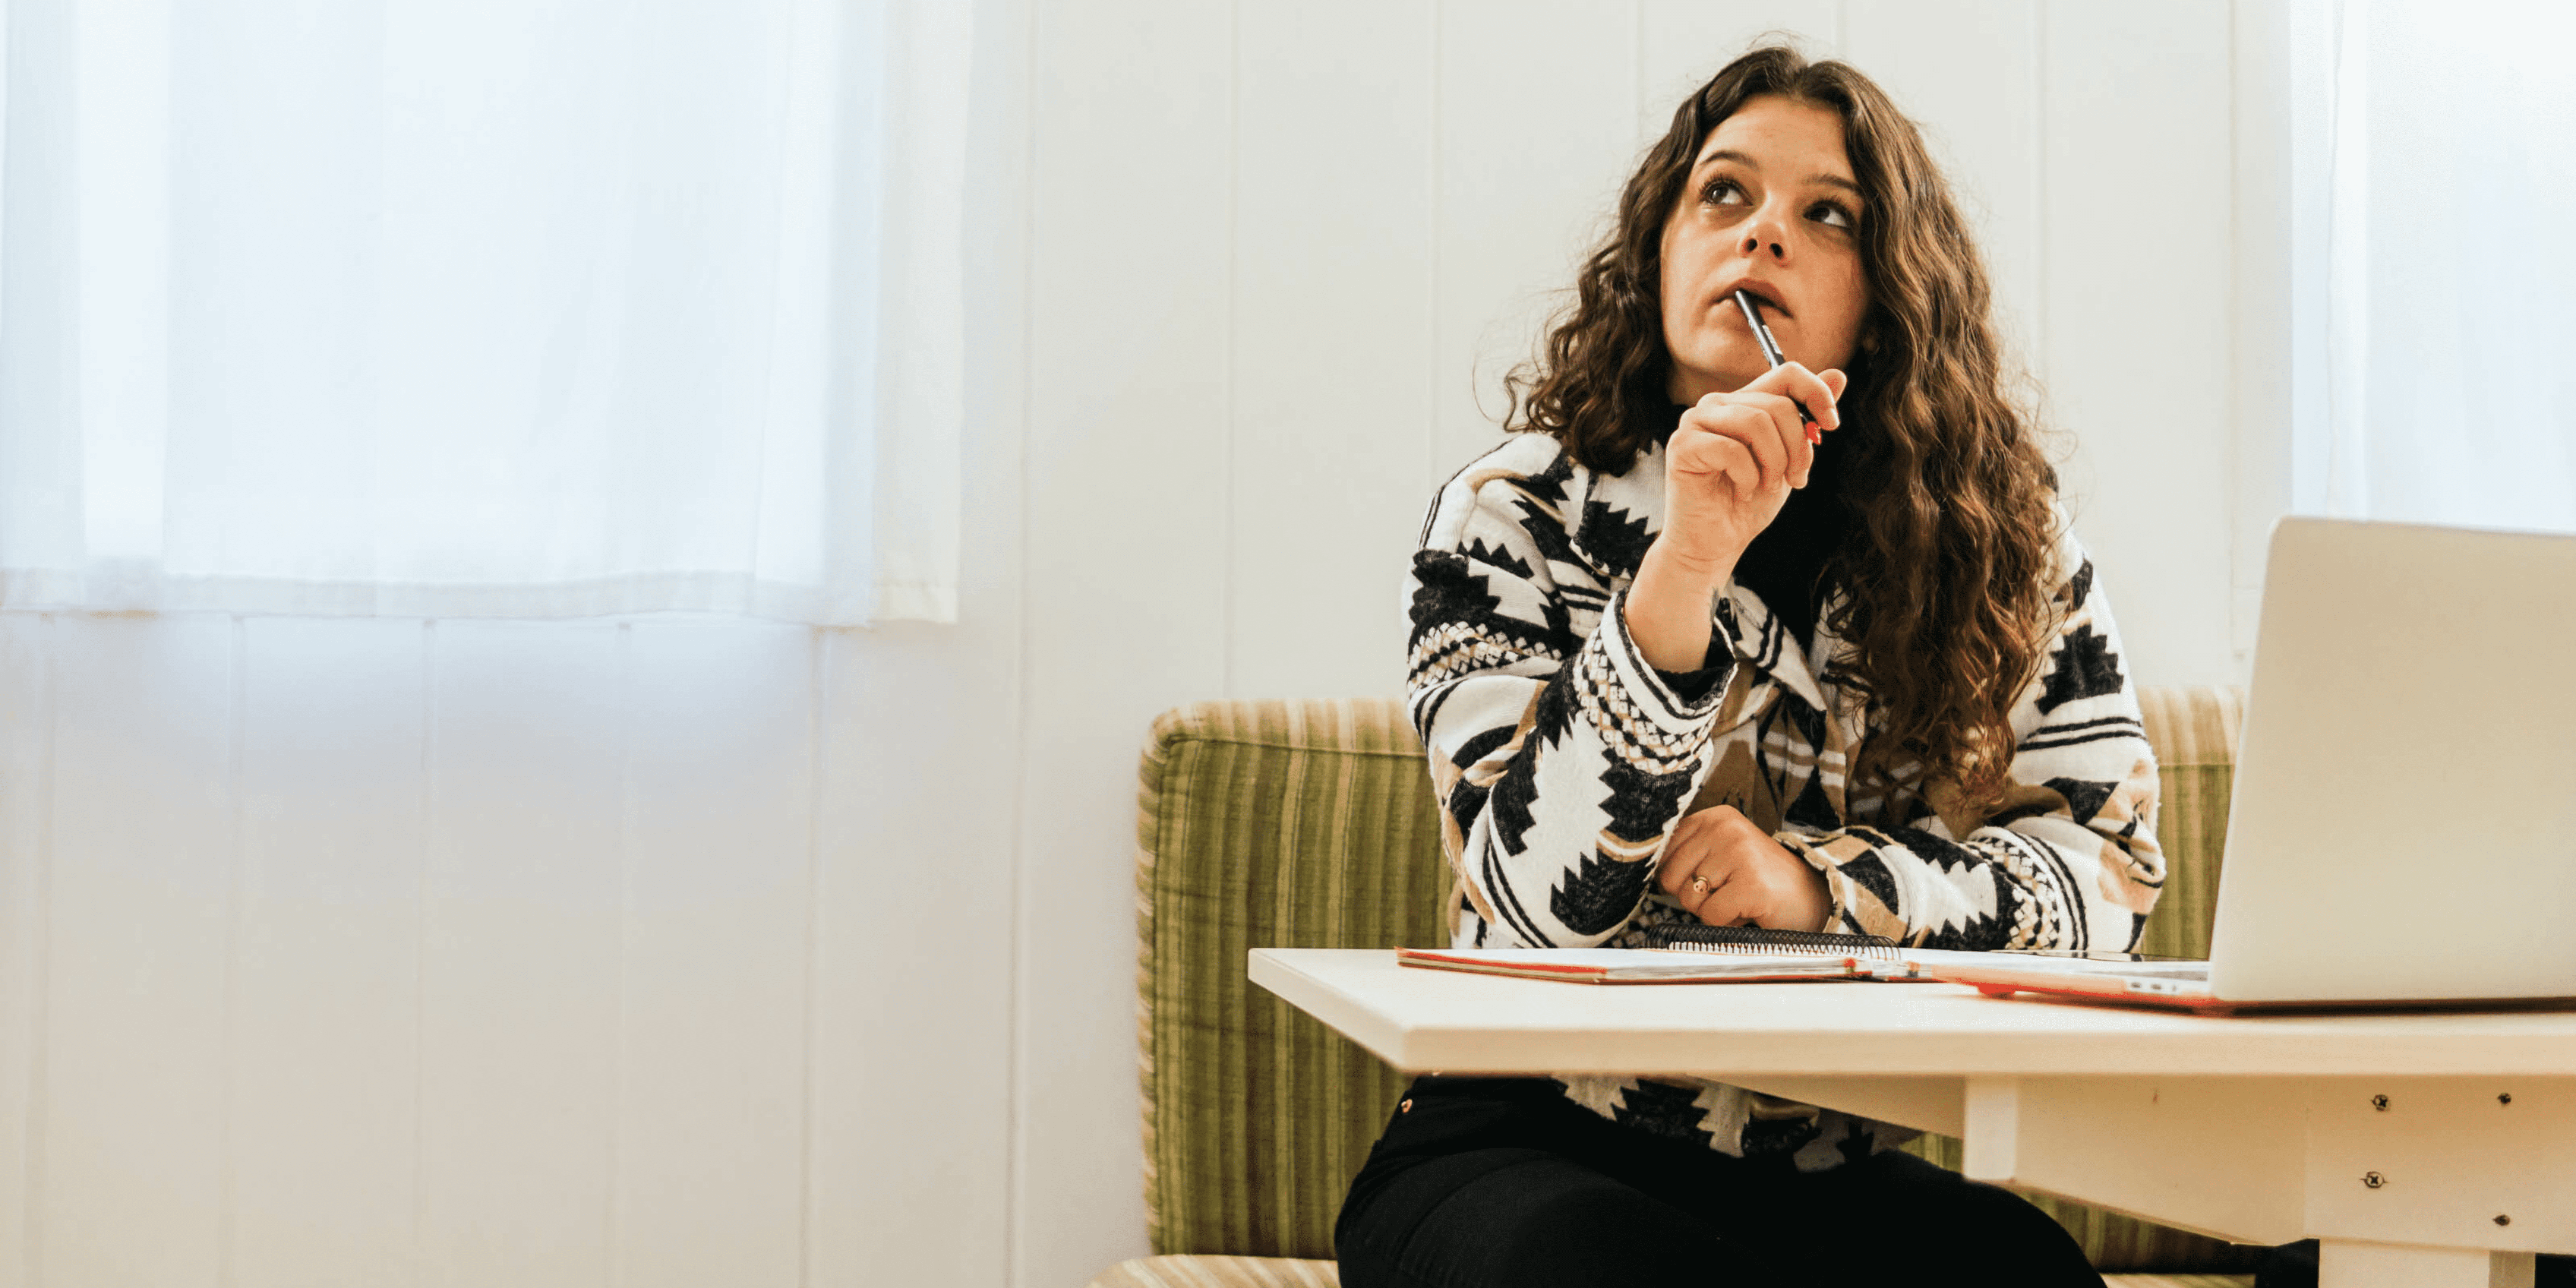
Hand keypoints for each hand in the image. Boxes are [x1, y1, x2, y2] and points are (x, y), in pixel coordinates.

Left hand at [1655, 805, 1831, 931]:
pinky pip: (1712, 916)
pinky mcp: (1753, 884)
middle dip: (1695, 897)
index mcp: (1714, 818)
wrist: (1814, 897)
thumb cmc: (1759, 881)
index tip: (1710, 878)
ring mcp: (1740, 853)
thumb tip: (1642, 868)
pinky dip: (1728, 923)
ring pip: (1691, 900)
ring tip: (1741, 898)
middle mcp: (1726, 829)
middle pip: (1672, 878)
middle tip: (1728, 892)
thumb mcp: (1720, 856)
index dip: (1680, 878)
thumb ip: (1686, 855)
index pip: (1663, 854)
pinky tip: (1750, 911)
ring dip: (1714, 911)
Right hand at [1656, 363, 1846, 581]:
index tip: (1831, 426)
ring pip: (1756, 423)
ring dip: (1774, 463)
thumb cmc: (1748, 502)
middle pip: (1778, 405)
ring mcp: (1695, 422)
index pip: (1786, 373)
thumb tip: (1839, 376)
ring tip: (1766, 485)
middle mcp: (1717, 404)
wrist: (1713, 544)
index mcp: (1743, 402)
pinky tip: (1742, 491)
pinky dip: (1748, 477)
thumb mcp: (1790, 458)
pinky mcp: (1683, 446)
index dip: (1816, 394)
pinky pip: (1732, 450)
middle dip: (1798, 448)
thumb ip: (1807, 418)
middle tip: (1796, 479)